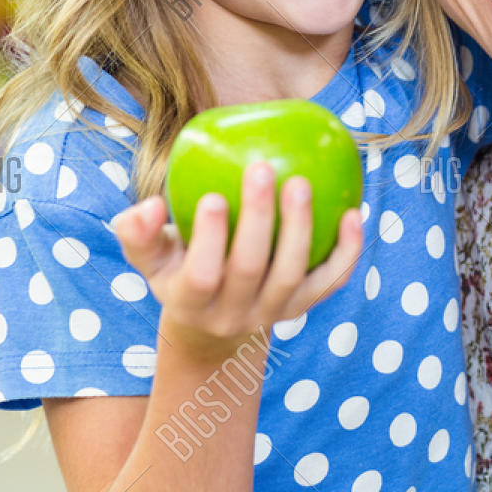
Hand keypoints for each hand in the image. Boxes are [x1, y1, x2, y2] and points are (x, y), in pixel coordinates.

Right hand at [111, 161, 360, 361]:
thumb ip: (137, 231)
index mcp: (189, 302)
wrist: (215, 323)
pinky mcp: (303, 307)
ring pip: (292, 275)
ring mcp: (272, 314)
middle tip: (262, 168)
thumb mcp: (150, 257)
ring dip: (300, 228)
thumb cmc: (178, 269)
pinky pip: (330, 281)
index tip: (214, 196)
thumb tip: (150, 205)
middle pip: (250, 270)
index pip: (200, 276)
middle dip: (259, 219)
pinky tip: (354, 212)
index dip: (208, 240)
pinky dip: (347, 251)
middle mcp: (233, 315)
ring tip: (301, 182)